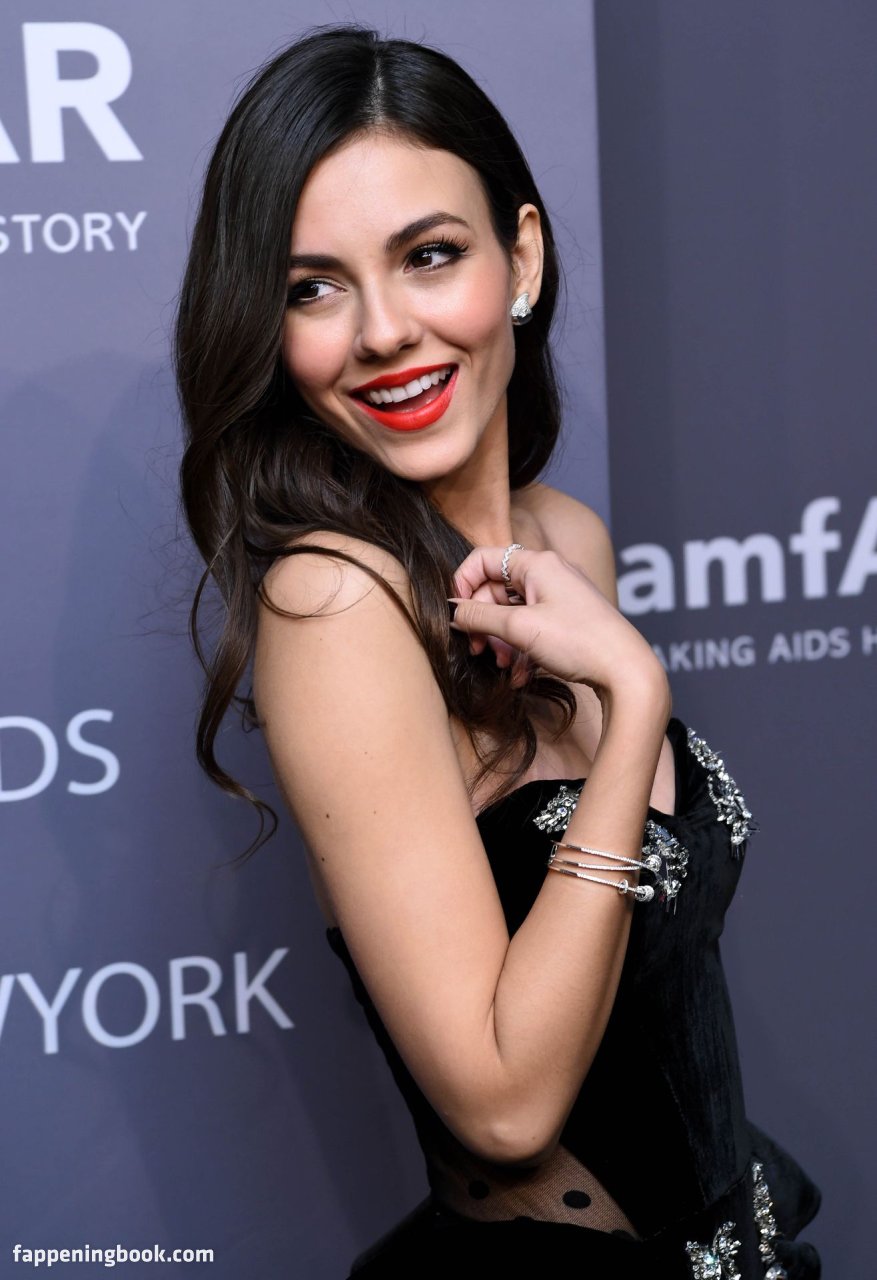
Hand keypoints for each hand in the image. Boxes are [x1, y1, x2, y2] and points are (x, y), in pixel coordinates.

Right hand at [449, 546, 667, 699]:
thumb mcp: (519, 629)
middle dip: (483, 621)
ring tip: (502, 663)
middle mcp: (550, 572)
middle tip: (478, 649)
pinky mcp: (569, 618)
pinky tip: (520, 674)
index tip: (457, 615)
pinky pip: (533, 626)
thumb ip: (479, 617)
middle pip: (496, 588)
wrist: (626, 671)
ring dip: (501, 639)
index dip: (463, 585)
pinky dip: (521, 647)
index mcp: (537, 563)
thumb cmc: (577, 642)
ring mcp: (561, 595)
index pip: (482, 559)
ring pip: (513, 611)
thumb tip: (452, 611)